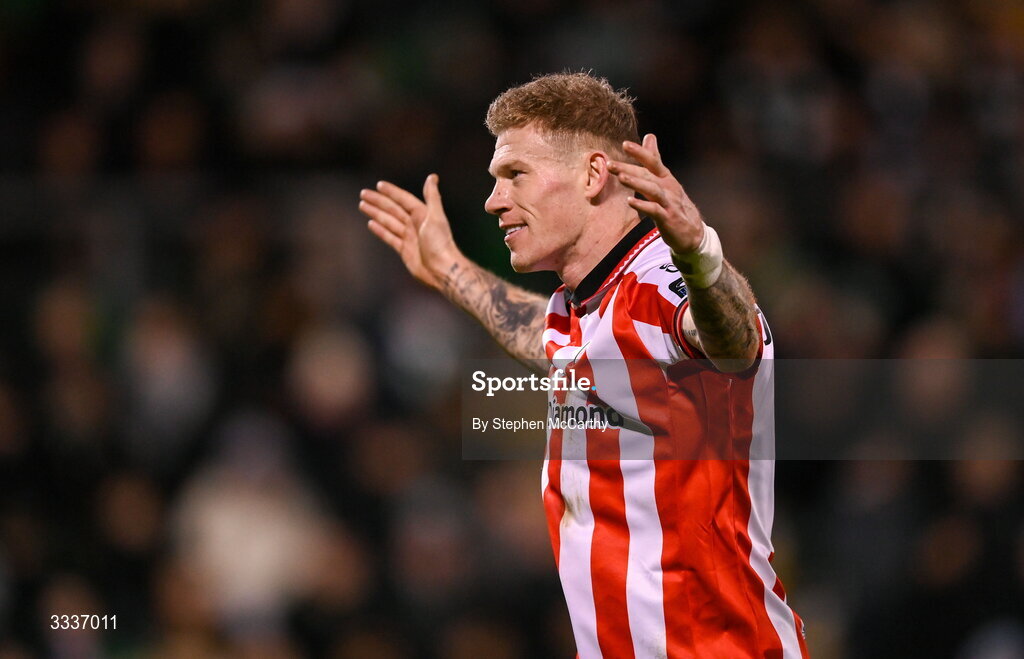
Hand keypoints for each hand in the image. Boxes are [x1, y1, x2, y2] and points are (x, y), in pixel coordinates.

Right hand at [358, 174, 462, 290]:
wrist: (441, 270)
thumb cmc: (441, 243)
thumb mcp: (436, 217)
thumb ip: (432, 197)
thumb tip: (432, 176)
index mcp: (422, 215)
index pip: (403, 200)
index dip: (392, 192)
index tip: (379, 185)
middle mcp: (415, 224)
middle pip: (393, 209)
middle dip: (378, 201)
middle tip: (363, 193)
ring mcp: (409, 237)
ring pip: (388, 221)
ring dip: (376, 213)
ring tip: (363, 205)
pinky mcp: (405, 250)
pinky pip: (389, 237)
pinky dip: (380, 230)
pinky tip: (371, 223)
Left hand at [607, 134, 704, 255]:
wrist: (693, 233)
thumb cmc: (674, 205)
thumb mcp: (664, 181)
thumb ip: (654, 160)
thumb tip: (649, 136)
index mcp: (666, 178)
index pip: (653, 161)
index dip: (640, 152)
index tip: (624, 144)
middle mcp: (668, 188)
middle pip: (647, 175)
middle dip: (628, 168)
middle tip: (609, 164)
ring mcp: (669, 203)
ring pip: (652, 189)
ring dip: (636, 182)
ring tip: (620, 177)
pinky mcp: (668, 218)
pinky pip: (655, 210)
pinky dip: (643, 205)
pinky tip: (630, 201)